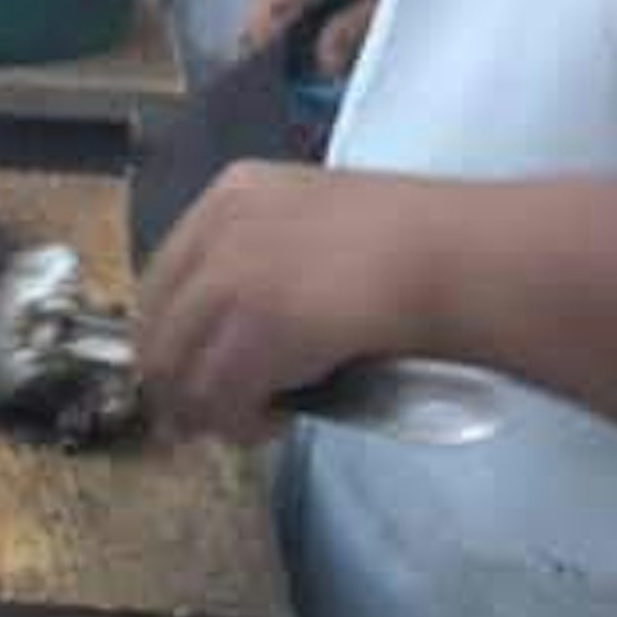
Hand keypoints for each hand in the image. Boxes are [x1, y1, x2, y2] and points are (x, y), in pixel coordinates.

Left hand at [138, 163, 470, 439]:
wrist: (458, 256)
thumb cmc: (414, 244)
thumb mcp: (319, 225)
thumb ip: (266, 261)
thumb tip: (229, 332)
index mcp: (232, 191)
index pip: (164, 275)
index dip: (171, 334)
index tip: (189, 371)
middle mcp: (219, 228)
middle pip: (157, 325)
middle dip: (177, 380)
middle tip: (206, 415)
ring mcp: (233, 276)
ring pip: (179, 369)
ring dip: (206, 408)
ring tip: (245, 424)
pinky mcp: (257, 328)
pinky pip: (219, 396)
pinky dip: (238, 423)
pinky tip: (272, 424)